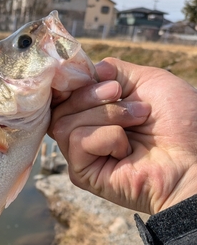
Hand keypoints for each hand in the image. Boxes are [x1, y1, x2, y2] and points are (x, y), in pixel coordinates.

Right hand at [49, 57, 196, 214]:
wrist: (193, 159)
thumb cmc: (179, 123)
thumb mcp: (145, 80)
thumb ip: (111, 71)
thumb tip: (81, 70)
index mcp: (95, 112)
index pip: (63, 94)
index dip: (69, 82)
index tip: (91, 75)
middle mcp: (84, 134)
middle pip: (60, 106)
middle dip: (93, 95)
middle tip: (124, 98)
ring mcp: (82, 156)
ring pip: (64, 123)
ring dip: (106, 115)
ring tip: (136, 122)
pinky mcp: (82, 174)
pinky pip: (77, 142)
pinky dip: (107, 137)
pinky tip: (126, 149)